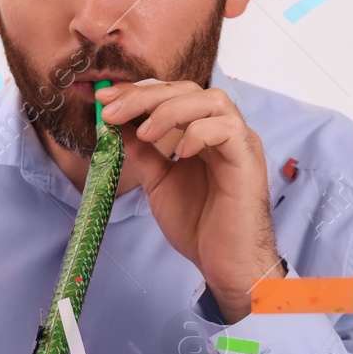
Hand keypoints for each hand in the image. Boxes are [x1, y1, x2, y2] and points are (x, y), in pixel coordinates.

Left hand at [97, 80, 281, 322]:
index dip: (137, 92)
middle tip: (112, 111)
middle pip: (188, 89)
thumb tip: (114, 126)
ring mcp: (239, 143)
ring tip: (144, 132)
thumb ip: (141, 152)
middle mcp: (223, 131)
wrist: (224, 263)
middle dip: (145, 95)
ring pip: (212, 100)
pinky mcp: (248, 160)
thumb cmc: (198, 224)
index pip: (171, 95)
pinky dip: (199, 132)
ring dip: (171, 110)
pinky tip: (178, 152)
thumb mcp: (157, 181)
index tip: (104, 100)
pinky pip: (229, 129)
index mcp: (201, 133)